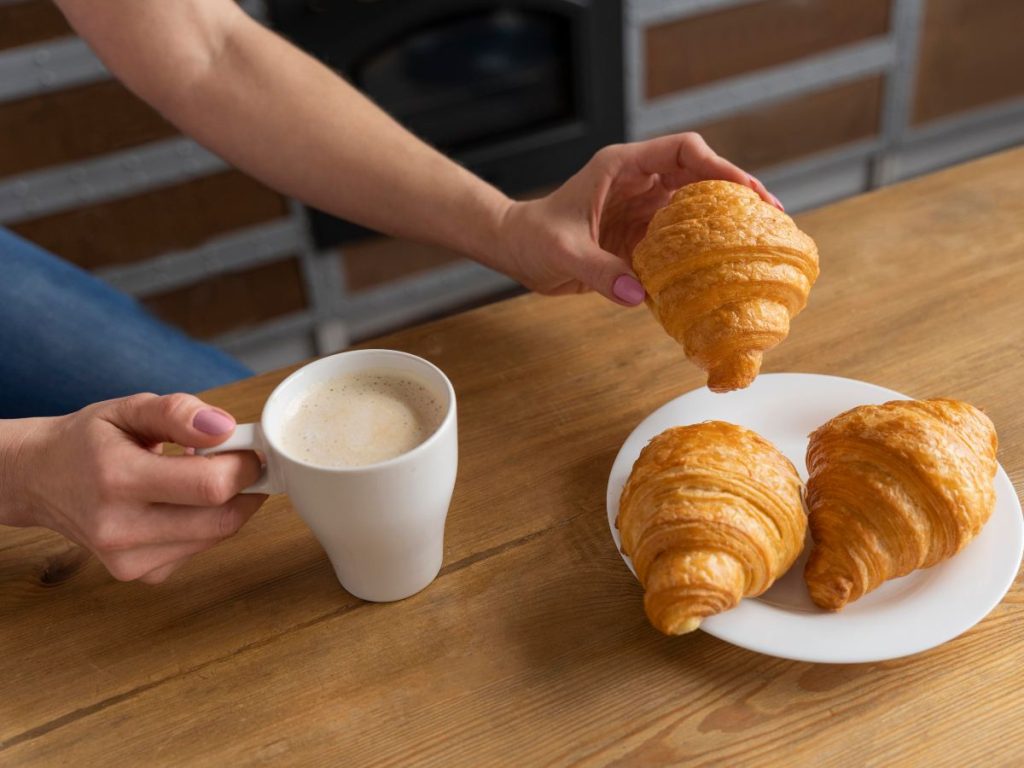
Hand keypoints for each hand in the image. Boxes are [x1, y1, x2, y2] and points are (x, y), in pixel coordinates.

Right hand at [2, 393, 264, 583]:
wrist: (40, 481)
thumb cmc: (88, 441)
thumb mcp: (128, 409)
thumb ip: (177, 413)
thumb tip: (225, 428)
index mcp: (117, 479)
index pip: (210, 486)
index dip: (245, 465)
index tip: (250, 447)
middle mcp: (120, 528)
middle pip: (222, 519)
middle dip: (246, 487)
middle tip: (242, 462)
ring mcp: (129, 560)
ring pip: (217, 536)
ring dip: (227, 504)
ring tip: (201, 476)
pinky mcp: (141, 574)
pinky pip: (201, 549)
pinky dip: (207, 524)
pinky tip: (182, 503)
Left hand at [494, 132, 782, 305]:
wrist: (517, 251)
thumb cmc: (533, 238)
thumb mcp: (563, 252)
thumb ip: (599, 271)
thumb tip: (639, 296)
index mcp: (623, 167)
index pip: (683, 151)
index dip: (718, 166)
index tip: (745, 190)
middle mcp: (639, 183)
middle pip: (701, 176)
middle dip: (737, 192)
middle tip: (773, 216)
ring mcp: (643, 210)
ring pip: (696, 208)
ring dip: (726, 222)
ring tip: (761, 242)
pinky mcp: (641, 237)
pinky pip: (680, 240)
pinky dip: (702, 252)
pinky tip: (725, 268)